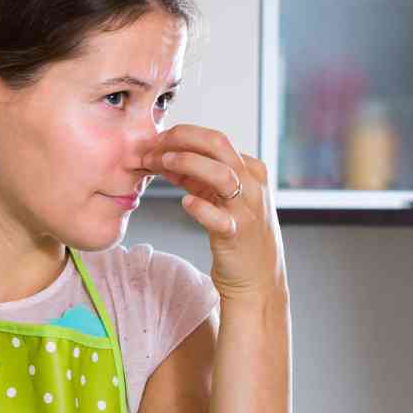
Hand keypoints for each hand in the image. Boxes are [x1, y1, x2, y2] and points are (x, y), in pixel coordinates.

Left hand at [141, 124, 287, 302]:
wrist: (257, 277)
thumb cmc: (236, 232)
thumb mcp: (219, 198)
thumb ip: (195, 177)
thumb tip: (164, 157)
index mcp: (249, 170)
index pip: (216, 140)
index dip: (183, 135)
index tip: (156, 141)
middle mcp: (252, 185)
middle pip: (219, 146)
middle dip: (183, 139)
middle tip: (155, 144)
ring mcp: (247, 209)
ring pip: (222, 175)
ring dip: (190, 163)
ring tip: (163, 163)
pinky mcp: (237, 234)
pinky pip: (220, 218)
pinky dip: (201, 207)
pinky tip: (185, 202)